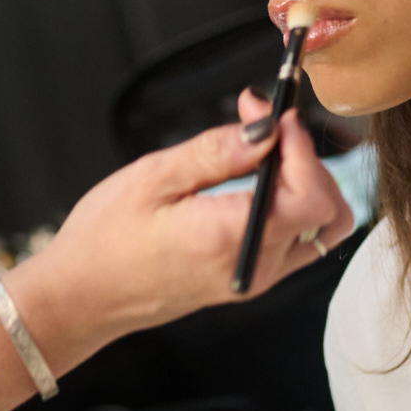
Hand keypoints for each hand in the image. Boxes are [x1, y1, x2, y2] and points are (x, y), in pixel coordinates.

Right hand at [11, 102, 353, 367]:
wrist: (82, 297)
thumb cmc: (104, 240)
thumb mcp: (153, 179)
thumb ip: (217, 152)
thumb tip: (268, 128)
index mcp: (232, 238)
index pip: (312, 194)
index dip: (302, 145)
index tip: (272, 114)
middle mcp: (255, 266)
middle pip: (328, 210)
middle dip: (306, 158)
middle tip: (262, 125)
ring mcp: (256, 278)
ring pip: (321, 229)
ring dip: (306, 182)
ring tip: (262, 152)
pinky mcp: (249, 280)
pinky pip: (298, 241)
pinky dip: (293, 204)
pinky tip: (255, 179)